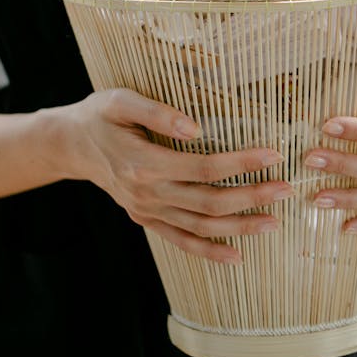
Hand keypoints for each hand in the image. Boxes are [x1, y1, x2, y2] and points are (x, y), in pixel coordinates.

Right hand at [65, 88, 292, 262]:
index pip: (203, 166)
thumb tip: (195, 128)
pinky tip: (237, 255)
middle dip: (252, 197)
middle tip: (286, 189)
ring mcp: (147, 210)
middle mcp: (147, 193)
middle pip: (209, 202)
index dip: (241, 162)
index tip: (272, 154)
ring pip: (200, 226)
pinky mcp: (146, 218)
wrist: (70, 145)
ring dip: (240, 226)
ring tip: (274, 221)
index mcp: (143, 162)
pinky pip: (181, 241)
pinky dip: (209, 252)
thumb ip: (157, 111)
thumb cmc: (99, 116)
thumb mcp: (120, 101)